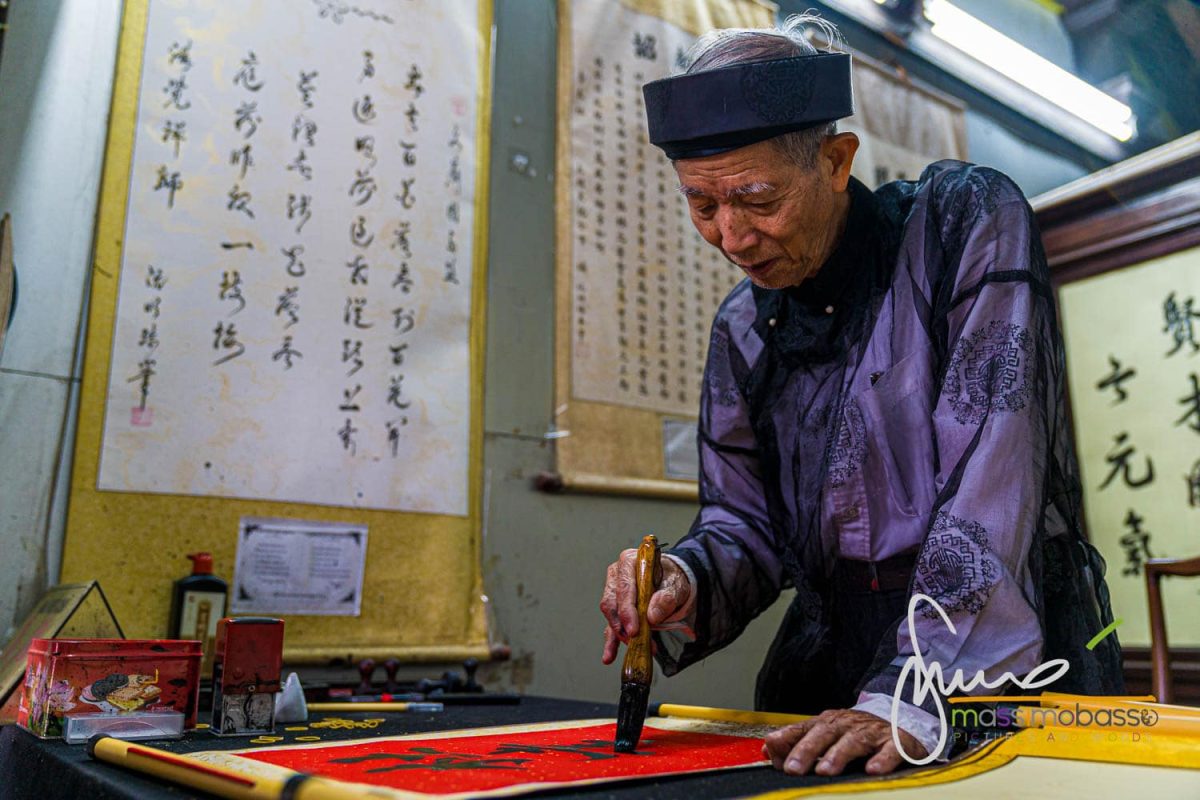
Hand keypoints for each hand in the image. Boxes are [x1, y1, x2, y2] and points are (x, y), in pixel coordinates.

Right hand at [600, 549, 690, 663]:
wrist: (672, 581)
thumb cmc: (671, 577)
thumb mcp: (676, 584)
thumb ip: (666, 597)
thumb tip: (652, 616)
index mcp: (630, 561)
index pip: (624, 587)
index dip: (627, 610)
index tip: (634, 629)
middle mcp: (617, 574)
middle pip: (612, 602)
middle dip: (622, 624)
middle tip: (634, 639)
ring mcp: (614, 591)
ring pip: (610, 615)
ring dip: (619, 635)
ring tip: (629, 649)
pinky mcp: (616, 608)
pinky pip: (611, 625)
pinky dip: (611, 642)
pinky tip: (609, 655)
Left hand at [762, 709, 926, 776]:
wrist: (901, 722)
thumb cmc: (857, 733)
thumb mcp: (826, 735)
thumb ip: (796, 742)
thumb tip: (767, 748)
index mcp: (828, 723)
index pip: (803, 728)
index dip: (787, 739)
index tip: (771, 749)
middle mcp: (847, 724)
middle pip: (824, 734)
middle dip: (807, 750)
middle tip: (793, 769)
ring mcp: (872, 732)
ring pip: (854, 742)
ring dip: (838, 755)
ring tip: (825, 771)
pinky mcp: (897, 743)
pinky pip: (890, 751)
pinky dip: (882, 760)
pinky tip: (872, 770)